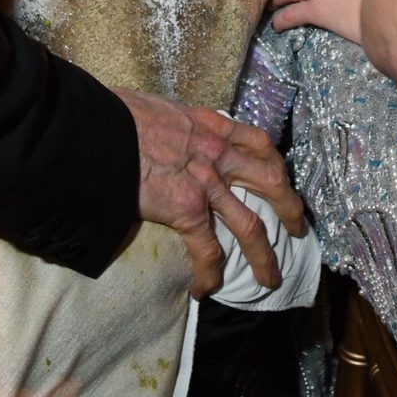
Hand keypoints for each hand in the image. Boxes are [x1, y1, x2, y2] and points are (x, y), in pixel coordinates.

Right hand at [112, 88, 305, 296]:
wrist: (99, 130)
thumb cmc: (118, 113)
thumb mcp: (159, 107)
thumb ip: (174, 122)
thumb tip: (165, 128)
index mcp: (212, 125)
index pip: (258, 142)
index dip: (276, 163)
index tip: (282, 177)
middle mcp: (218, 153)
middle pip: (271, 181)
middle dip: (290, 208)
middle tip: (297, 228)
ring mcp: (206, 184)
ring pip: (251, 226)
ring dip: (265, 256)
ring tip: (271, 278)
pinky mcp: (186, 210)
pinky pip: (207, 250)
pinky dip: (210, 273)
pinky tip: (205, 289)